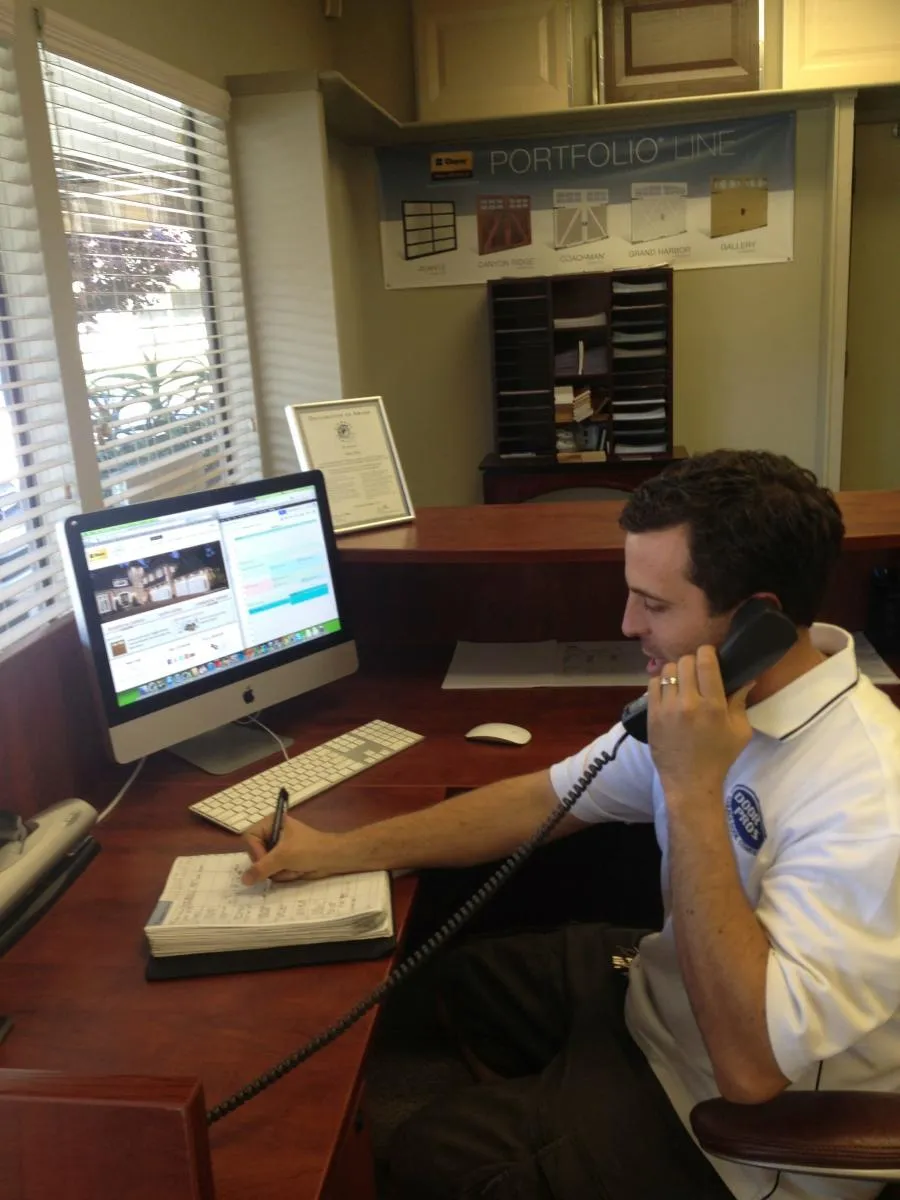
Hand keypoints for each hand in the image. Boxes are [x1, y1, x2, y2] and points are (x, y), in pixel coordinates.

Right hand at [240, 813, 343, 885]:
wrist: (332, 857)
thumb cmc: (308, 849)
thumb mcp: (283, 857)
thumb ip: (262, 868)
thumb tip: (244, 879)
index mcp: (271, 823)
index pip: (249, 838)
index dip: (255, 852)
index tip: (267, 861)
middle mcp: (272, 833)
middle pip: (255, 854)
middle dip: (270, 865)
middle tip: (283, 865)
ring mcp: (278, 847)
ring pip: (265, 866)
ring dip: (279, 871)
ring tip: (293, 867)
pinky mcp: (285, 859)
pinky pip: (274, 871)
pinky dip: (284, 874)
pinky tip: (296, 871)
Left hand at [648, 645, 753, 800]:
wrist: (690, 783)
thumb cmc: (719, 758)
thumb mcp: (740, 732)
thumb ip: (741, 702)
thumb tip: (748, 677)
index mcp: (713, 705)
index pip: (705, 662)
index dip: (707, 652)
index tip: (709, 655)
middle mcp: (689, 703)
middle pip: (685, 662)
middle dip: (692, 661)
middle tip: (696, 671)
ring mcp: (667, 708)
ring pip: (667, 670)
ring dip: (676, 671)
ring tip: (682, 681)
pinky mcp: (652, 715)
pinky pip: (653, 684)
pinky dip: (661, 682)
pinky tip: (669, 691)